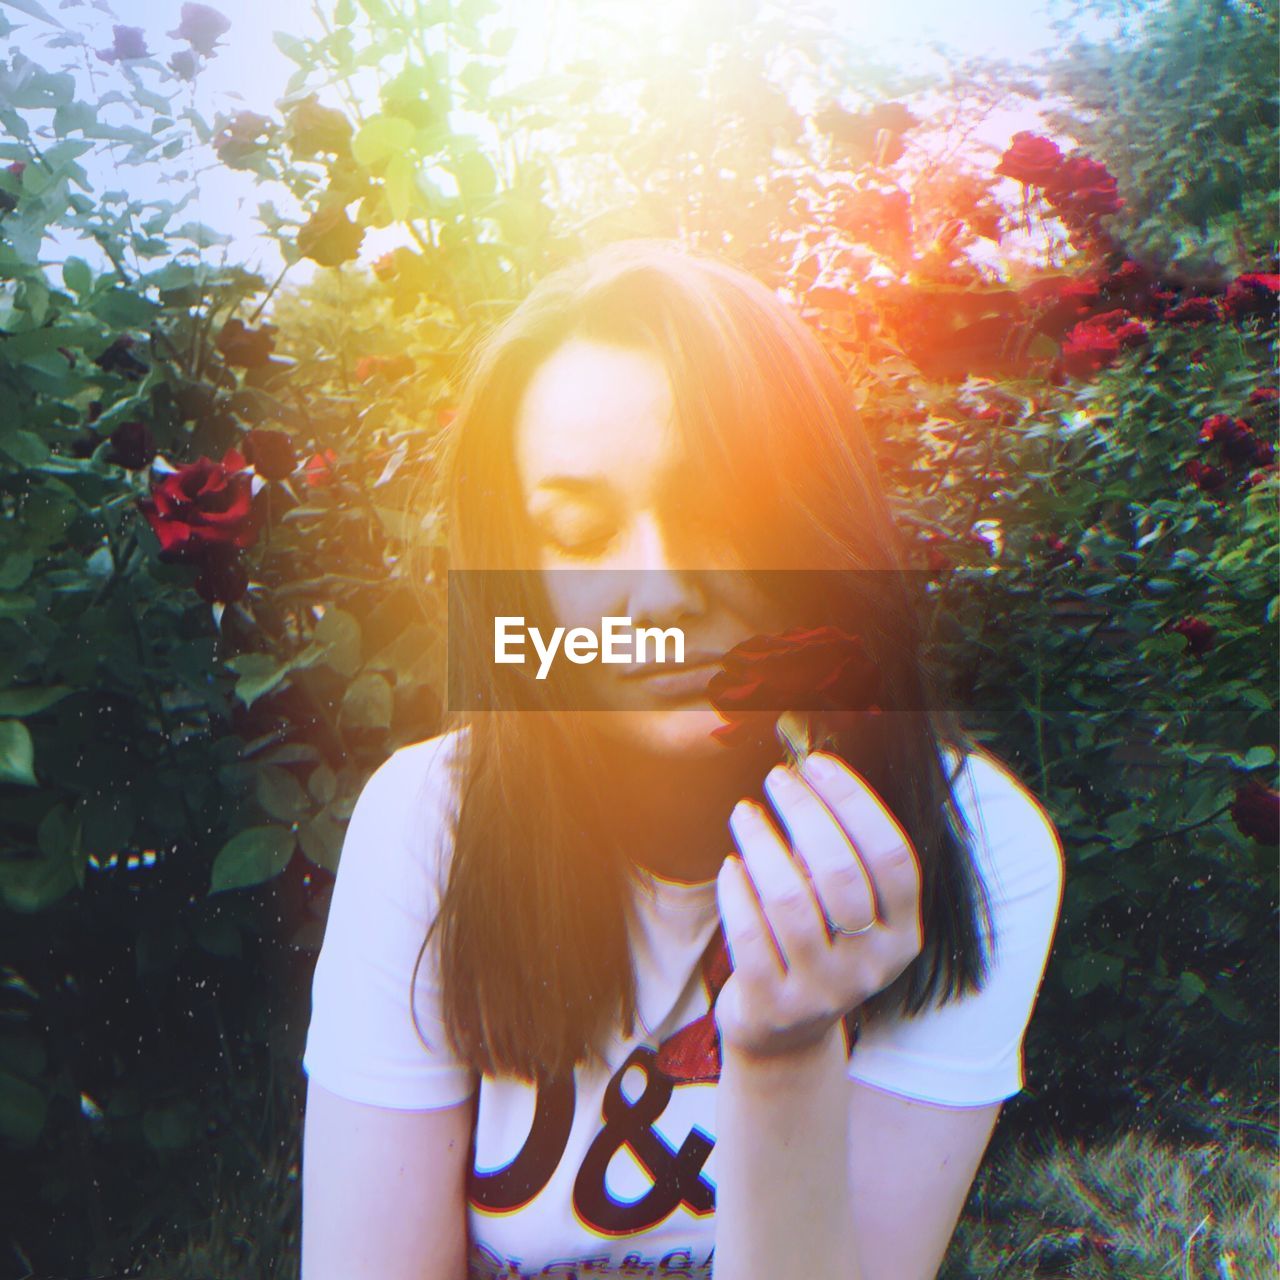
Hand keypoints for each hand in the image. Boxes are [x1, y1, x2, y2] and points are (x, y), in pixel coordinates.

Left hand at [713, 750, 923, 1061]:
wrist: (786, 1034)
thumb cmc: (816, 946)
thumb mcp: (844, 911)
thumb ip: (837, 854)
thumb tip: (804, 779)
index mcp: (903, 935)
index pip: (892, 856)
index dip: (855, 802)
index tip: (818, 765)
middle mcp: (871, 966)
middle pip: (840, 873)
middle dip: (804, 813)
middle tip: (776, 780)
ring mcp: (823, 991)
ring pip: (789, 900)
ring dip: (762, 844)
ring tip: (745, 814)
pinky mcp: (773, 1004)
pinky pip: (749, 933)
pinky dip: (736, 891)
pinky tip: (731, 866)